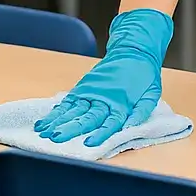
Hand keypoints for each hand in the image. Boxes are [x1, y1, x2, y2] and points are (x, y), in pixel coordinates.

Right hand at [35, 8, 173, 145]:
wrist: (133, 51)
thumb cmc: (144, 76)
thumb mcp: (151, 94)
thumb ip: (141, 112)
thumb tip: (131, 127)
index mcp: (121, 104)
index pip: (110, 123)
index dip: (100, 134)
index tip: (89, 144)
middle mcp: (103, 99)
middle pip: (85, 118)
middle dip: (69, 129)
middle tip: (55, 138)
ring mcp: (91, 92)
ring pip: (72, 110)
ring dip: (57, 122)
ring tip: (43, 133)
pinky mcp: (83, 87)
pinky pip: (67, 102)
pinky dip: (55, 112)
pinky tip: (44, 122)